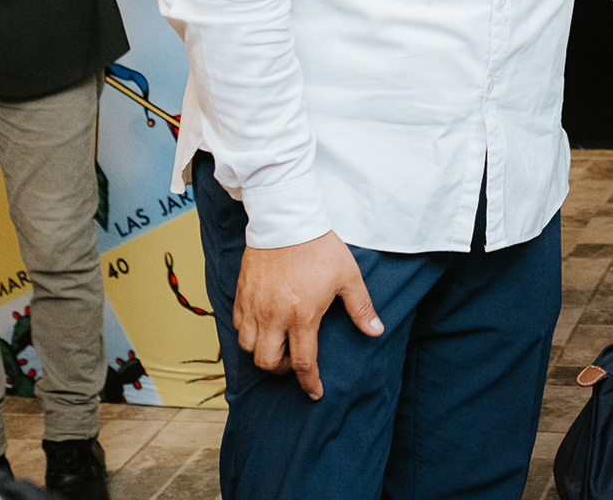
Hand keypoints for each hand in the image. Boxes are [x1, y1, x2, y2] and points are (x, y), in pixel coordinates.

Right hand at [233, 230, 381, 398]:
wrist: (286, 220)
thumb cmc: (320, 247)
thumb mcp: (348, 277)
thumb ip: (361, 308)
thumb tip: (376, 332)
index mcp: (302, 315)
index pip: (302, 363)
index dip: (309, 382)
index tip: (315, 392)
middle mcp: (273, 316)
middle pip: (268, 362)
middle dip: (282, 371)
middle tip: (295, 362)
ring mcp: (253, 306)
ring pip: (247, 348)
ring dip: (263, 354)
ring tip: (278, 346)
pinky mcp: (241, 294)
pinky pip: (236, 327)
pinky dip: (248, 335)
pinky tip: (262, 328)